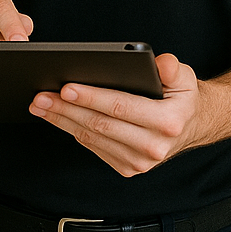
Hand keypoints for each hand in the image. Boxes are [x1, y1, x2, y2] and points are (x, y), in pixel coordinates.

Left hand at [28, 54, 207, 176]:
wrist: (190, 126)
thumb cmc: (181, 96)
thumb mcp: (184, 77)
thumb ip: (173, 69)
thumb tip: (163, 63)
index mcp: (167, 123)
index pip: (121, 107)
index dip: (91, 97)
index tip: (66, 87)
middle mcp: (153, 147)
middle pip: (100, 125)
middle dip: (66, 109)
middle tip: (41, 95)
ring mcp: (139, 162)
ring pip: (92, 138)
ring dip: (62, 120)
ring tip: (40, 104)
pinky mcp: (127, 168)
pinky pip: (93, 147)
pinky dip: (72, 130)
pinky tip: (58, 116)